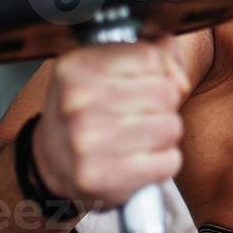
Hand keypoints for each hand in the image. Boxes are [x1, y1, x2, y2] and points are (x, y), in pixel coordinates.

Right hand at [31, 38, 190, 210]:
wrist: (52, 162)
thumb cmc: (87, 110)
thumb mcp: (109, 68)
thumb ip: (157, 54)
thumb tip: (180, 80)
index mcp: (77, 66)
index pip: (150, 57)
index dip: (155, 72)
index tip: (137, 83)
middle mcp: (78, 102)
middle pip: (166, 93)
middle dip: (161, 105)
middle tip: (136, 115)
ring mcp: (88, 142)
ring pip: (172, 127)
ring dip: (163, 135)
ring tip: (136, 137)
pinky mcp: (103, 177)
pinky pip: (169, 161)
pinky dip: (161, 162)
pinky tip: (137, 159)